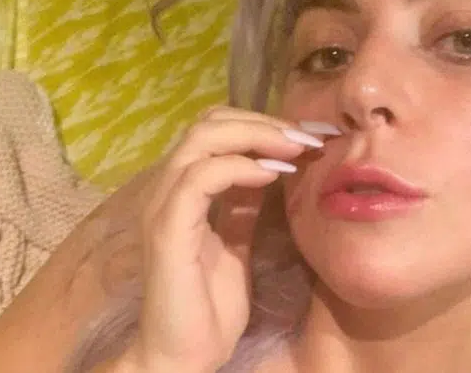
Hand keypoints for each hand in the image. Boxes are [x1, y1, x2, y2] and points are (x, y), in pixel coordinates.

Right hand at [113, 106, 323, 372]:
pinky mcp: (167, 228)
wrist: (183, 355)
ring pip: (202, 139)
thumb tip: (267, 168)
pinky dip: (239, 167)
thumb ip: (242, 206)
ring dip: (256, 136)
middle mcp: (166, 189)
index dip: (260, 123)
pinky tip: (272, 174)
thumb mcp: (235, 244)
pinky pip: (201, 178)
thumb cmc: (209, 306)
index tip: (307, 135)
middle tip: (306, 136)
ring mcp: (163, 206)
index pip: (215, 131)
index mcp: (182, 191)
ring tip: (295, 148)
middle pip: (208, 123)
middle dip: (262, 122)